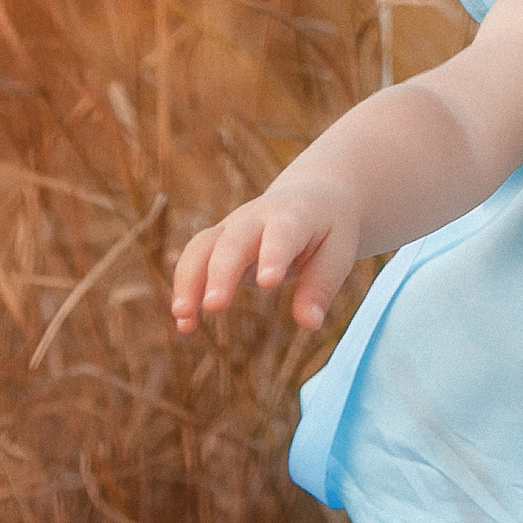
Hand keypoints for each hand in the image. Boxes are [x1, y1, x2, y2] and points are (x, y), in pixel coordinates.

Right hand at [168, 177, 362, 334]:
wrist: (312, 196)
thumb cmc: (329, 228)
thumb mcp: (339, 251)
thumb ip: (322, 285)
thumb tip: (310, 323)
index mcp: (293, 215)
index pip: (282, 232)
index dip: (274, 254)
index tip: (269, 283)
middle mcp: (256, 217)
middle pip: (233, 240)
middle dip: (221, 272)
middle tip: (214, 307)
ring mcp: (232, 227)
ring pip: (202, 247)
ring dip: (189, 281)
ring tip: (183, 317)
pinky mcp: (217, 243)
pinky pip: (194, 262)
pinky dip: (186, 291)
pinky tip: (186, 325)